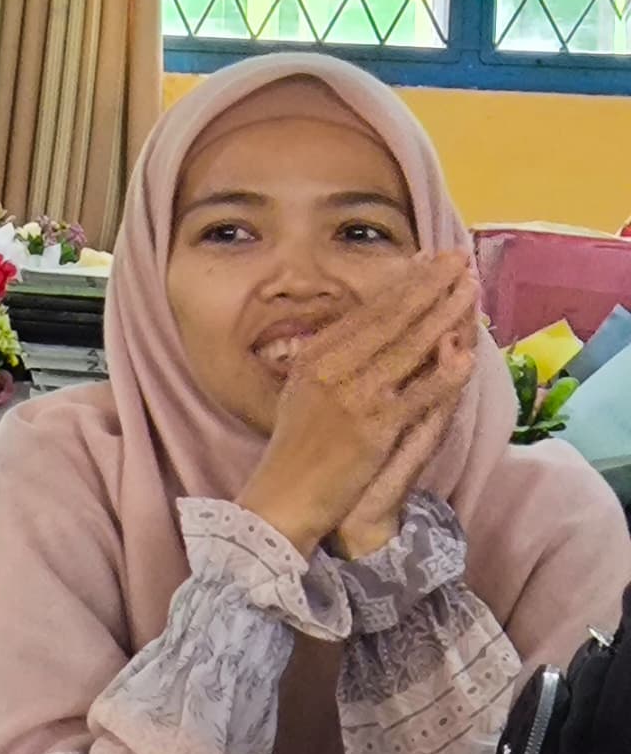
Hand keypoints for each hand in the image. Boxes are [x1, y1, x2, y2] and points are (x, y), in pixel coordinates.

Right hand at [239, 250, 478, 558]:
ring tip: (469, 289)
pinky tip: (465, 353)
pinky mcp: (375, 427)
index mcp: (315, 356)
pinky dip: (444, 374)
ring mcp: (355, 396)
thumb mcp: (301, 391)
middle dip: (427, 285)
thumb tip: (356, 332)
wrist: (284, 495)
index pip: (367, 311)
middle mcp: (332, 368)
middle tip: (455, 258)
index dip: (402, 284)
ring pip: (409, 346)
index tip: (427, 261)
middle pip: (390, 318)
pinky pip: (419, 394)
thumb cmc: (295, 448)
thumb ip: (327, 360)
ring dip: (444, 314)